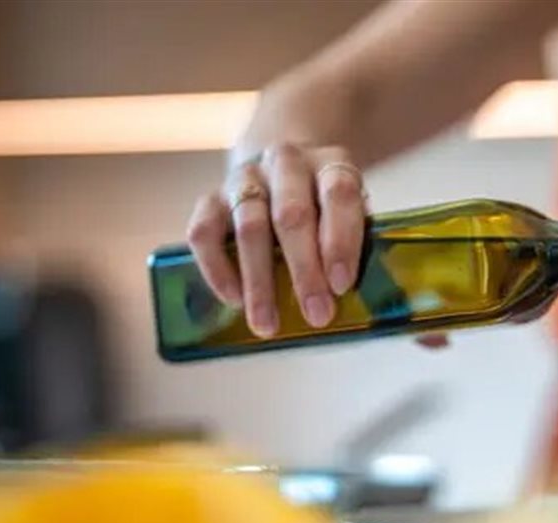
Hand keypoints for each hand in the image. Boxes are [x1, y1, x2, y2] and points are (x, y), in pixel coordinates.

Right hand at [187, 143, 365, 338]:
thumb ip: (353, 242)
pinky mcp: (211, 198)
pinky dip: (217, 269)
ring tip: (267, 324)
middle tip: (316, 315)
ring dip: (260, 281)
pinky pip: (204, 232)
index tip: (341, 285)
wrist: (281, 170)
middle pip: (292, 214)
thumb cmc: (323, 205)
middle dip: (305, 270)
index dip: (341, 240)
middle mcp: (286, 163)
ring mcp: (245, 178)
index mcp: (330, 163)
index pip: (339, 194)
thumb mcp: (348, 211)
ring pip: (249, 227)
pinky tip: (234, 300)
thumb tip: (348, 297)